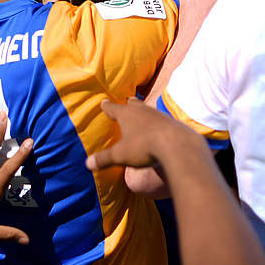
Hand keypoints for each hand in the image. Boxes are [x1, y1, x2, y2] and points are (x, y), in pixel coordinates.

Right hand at [86, 99, 203, 170]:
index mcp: (127, 115)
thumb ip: (104, 159)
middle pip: (134, 104)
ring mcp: (159, 115)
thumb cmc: (144, 147)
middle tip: (128, 100)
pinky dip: (159, 123)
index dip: (107, 106)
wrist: (177, 145)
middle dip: (130, 103)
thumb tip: (87, 164)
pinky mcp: (173, 123)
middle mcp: (143, 111)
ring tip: (144, 114)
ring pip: (149, 110)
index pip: (113, 108)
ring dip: (146, 112)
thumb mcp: (120, 156)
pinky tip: (161, 128)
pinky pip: (163, 121)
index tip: (103, 102)